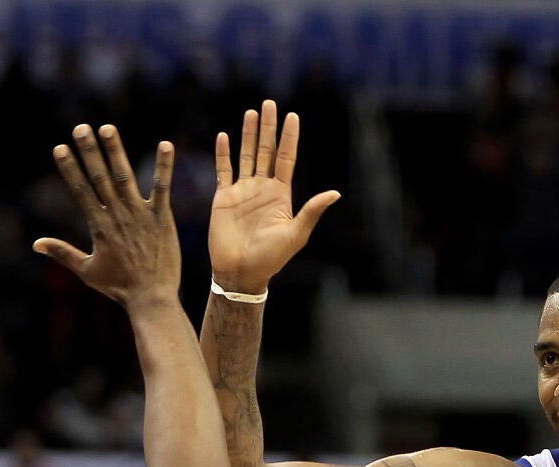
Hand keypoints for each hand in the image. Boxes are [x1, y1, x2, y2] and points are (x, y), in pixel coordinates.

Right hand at [34, 124, 179, 306]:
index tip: (60, 147)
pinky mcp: (162, 218)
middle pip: (99, 177)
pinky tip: (166, 145)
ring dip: (116, 151)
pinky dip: (164, 167)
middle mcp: (117, 215)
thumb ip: (62, 253)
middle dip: (89, 151)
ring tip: (107, 128)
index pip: (80, 190)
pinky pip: (162, 188)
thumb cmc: (119, 287)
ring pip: (125, 176)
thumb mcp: (86, 271)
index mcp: (99, 226)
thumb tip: (35, 244)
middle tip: (80, 128)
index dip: (69, 168)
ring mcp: (140, 215)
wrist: (151, 298)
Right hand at [209, 99, 341, 293]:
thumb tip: (335, 193)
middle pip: (266, 150)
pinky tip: (224, 136)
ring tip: (251, 113)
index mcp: (281, 194)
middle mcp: (262, 188)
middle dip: (268, 128)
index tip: (293, 116)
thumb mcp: (295, 234)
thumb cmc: (270, 258)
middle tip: (269, 104)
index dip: (289, 137)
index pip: (286, 158)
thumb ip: (311, 211)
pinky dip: (223, 153)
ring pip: (246, 155)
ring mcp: (243, 191)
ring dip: (248, 135)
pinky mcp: (223, 198)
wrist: (241, 272)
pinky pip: (223, 170)